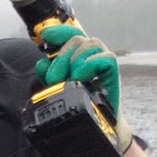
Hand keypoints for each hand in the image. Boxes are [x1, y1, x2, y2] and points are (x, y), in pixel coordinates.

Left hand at [35, 24, 132, 153]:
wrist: (99, 125)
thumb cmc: (82, 103)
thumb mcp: (60, 88)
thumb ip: (49, 75)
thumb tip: (42, 64)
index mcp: (80, 54)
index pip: (71, 34)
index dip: (59, 31)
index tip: (44, 35)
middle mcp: (93, 54)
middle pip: (77, 38)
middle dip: (61, 56)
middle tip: (53, 78)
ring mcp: (104, 61)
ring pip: (90, 44)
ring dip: (74, 60)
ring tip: (69, 79)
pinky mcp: (114, 71)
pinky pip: (104, 58)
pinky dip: (89, 65)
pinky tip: (80, 77)